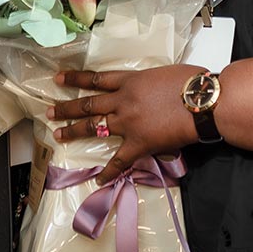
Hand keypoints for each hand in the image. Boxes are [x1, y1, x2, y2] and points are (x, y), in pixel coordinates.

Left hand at [49, 65, 204, 183]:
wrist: (202, 101)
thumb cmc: (191, 81)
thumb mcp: (164, 73)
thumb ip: (150, 82)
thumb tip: (149, 90)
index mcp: (130, 80)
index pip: (96, 79)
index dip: (75, 79)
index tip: (59, 79)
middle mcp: (123, 100)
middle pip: (88, 104)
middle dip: (67, 108)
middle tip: (50, 111)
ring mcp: (128, 122)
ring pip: (94, 126)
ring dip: (74, 130)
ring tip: (58, 133)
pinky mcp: (139, 143)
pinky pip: (119, 160)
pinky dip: (108, 170)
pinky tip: (98, 177)